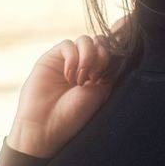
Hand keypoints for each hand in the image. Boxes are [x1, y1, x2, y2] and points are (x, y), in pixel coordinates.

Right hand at [9, 23, 122, 155]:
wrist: (46, 126)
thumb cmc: (73, 115)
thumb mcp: (100, 93)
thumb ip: (108, 72)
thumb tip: (118, 53)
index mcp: (97, 75)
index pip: (110, 52)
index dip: (112, 56)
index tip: (106, 74)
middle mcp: (82, 66)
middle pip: (99, 42)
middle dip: (101, 56)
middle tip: (93, 78)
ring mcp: (67, 61)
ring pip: (85, 40)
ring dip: (88, 56)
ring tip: (81, 79)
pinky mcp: (51, 58)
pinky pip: (67, 45)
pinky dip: (72, 58)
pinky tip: (69, 76)